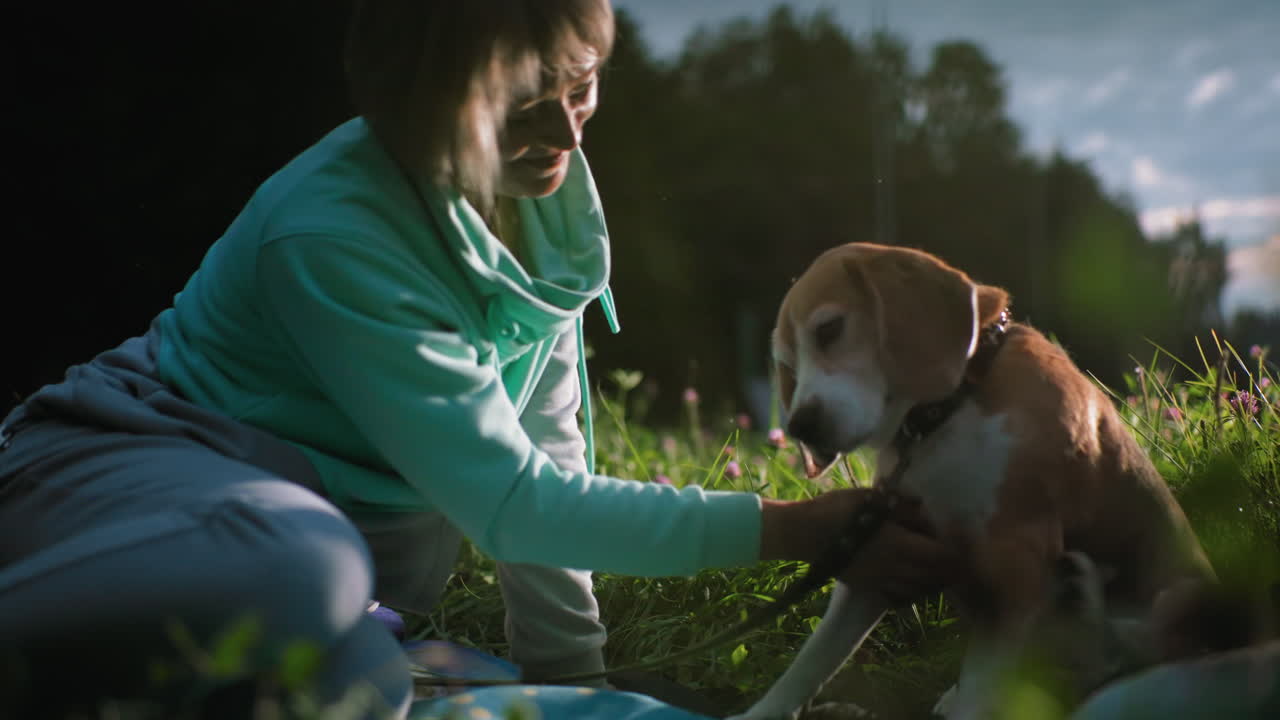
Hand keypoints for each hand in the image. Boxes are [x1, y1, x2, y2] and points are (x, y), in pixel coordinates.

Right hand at [760, 489, 960, 605]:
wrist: (803, 534)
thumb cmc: (837, 510)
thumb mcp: (873, 499)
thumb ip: (904, 506)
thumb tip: (928, 509)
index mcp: (900, 545)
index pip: (943, 555)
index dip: (956, 547)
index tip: (958, 534)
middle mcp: (896, 568)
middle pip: (937, 575)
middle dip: (949, 564)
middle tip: (951, 548)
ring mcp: (882, 581)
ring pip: (921, 587)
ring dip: (933, 577)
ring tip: (933, 562)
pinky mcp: (869, 587)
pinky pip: (900, 595)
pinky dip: (912, 588)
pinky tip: (910, 576)